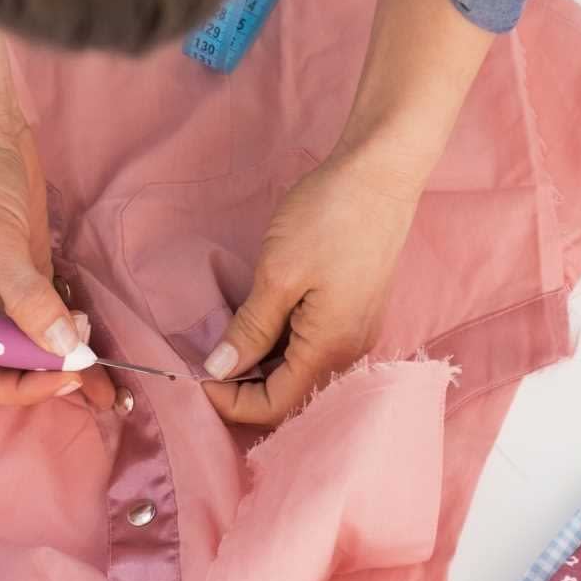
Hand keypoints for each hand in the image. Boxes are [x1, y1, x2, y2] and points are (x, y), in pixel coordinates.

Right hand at [0, 0, 107, 411]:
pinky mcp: (24, 283)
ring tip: (107, 374)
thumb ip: (27, 300)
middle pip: (5, 372)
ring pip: (30, 351)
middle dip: (47, 379)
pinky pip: (47, 323)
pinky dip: (68, 336)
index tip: (65, 374)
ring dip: (63, 363)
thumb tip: (65, 348)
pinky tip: (96, 341)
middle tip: (93, 375)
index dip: (19, 387)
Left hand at [199, 148, 420, 425]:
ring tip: (226, 333)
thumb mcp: (278, 274)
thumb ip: (250, 329)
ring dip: (261, 361)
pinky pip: (313, 344)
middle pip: (289, 393)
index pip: (275, 406)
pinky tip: (258, 316)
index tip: (199, 375)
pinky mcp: (355, 311)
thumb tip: (220, 370)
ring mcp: (356, 331)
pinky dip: (280, 341)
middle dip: (244, 384)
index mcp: (330, 349)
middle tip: (205, 355)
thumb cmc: (330, 217)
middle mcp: (349, 351)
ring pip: (300, 369)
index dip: (232, 402)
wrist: (381, 173)